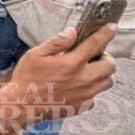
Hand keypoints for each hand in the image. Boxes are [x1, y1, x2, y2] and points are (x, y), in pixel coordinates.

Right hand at [4, 24, 118, 121]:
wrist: (22, 106)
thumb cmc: (27, 80)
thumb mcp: (36, 55)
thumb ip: (57, 43)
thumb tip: (72, 32)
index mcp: (72, 63)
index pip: (96, 44)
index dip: (106, 33)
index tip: (111, 28)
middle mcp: (83, 79)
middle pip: (110, 66)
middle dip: (105, 58)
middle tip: (94, 56)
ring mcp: (85, 95)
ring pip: (107, 82)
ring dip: (102, 75)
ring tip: (88, 72)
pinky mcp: (83, 106)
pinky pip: (96, 96)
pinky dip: (92, 90)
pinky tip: (78, 87)